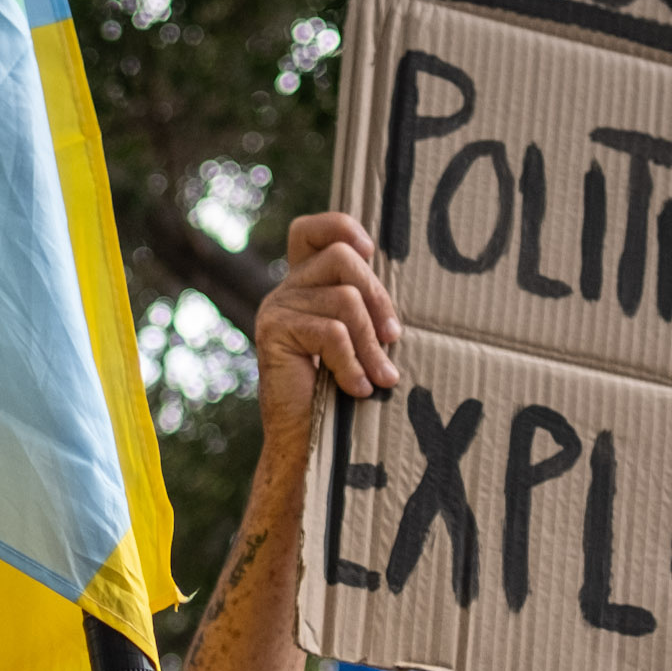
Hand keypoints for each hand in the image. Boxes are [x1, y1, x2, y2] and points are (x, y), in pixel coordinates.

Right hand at [254, 213, 401, 467]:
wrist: (303, 443)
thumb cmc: (338, 394)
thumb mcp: (357, 342)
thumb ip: (364, 311)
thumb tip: (398, 301)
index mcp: (304, 286)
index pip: (311, 230)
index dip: (341, 226)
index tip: (370, 252)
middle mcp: (286, 290)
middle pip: (342, 257)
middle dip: (378, 299)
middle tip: (393, 341)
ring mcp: (276, 308)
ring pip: (344, 299)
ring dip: (371, 344)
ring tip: (382, 379)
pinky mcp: (273, 332)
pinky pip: (331, 332)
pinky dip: (352, 364)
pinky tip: (358, 389)